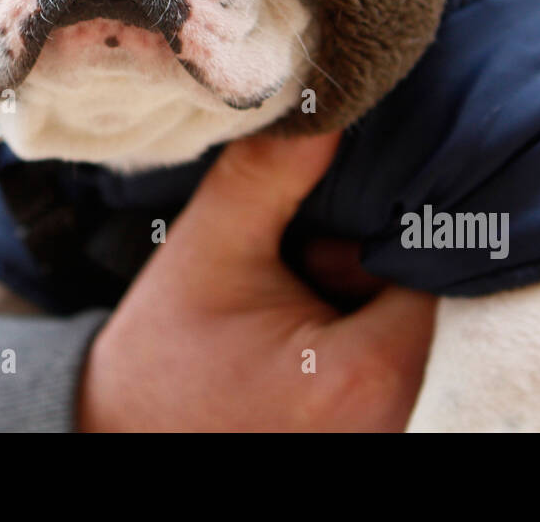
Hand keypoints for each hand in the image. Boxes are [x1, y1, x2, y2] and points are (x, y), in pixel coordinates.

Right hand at [77, 132, 435, 430]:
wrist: (116, 434)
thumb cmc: (162, 353)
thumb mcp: (211, 246)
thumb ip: (272, 172)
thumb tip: (327, 102)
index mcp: (364, 373)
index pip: (422, 269)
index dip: (370, 234)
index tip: (311, 229)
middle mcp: (386, 419)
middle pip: (413, 304)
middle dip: (354, 271)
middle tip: (286, 268)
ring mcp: (374, 435)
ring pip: (394, 336)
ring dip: (347, 305)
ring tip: (280, 304)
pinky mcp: (356, 438)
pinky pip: (373, 370)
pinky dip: (339, 341)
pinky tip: (284, 336)